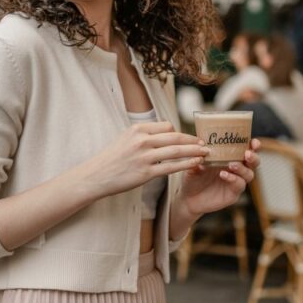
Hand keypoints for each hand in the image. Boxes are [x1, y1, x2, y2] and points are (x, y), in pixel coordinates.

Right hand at [82, 121, 207, 199]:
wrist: (96, 176)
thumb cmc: (112, 158)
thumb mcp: (125, 138)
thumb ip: (144, 135)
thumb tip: (164, 133)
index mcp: (137, 129)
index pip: (166, 126)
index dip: (180, 132)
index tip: (190, 137)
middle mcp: (141, 140)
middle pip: (175, 136)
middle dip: (193, 139)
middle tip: (205, 143)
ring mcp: (144, 157)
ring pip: (176, 150)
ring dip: (194, 151)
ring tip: (206, 152)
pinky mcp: (145, 173)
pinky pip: (171, 167)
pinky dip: (186, 164)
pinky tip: (196, 163)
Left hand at [172, 139, 260, 230]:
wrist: (187, 198)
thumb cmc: (193, 177)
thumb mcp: (193, 163)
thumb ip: (199, 155)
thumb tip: (203, 145)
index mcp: (230, 158)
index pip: (246, 149)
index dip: (253, 145)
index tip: (253, 142)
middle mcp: (236, 170)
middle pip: (253, 162)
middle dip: (253, 157)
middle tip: (247, 153)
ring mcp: (236, 182)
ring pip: (249, 174)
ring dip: (242, 168)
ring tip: (232, 164)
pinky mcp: (233, 194)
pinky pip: (239, 186)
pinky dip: (233, 179)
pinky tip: (223, 174)